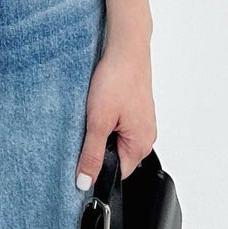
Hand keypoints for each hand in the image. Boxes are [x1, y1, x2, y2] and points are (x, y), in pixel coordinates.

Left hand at [75, 38, 156, 185]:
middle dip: (97, 147)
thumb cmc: (118, 79)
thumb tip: (85, 181)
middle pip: (116, 156)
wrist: (126, 47)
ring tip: (94, 112)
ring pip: (115, 138)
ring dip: (101, 130)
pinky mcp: (136, 108)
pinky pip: (118, 123)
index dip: (96, 169)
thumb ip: (91, 154)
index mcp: (141, 145)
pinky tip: (99, 103)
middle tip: (86, 128)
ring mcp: (142, 121)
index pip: (117, 173)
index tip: (81, 159)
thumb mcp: (98, 121)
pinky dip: (106, 117)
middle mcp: (146, 135)